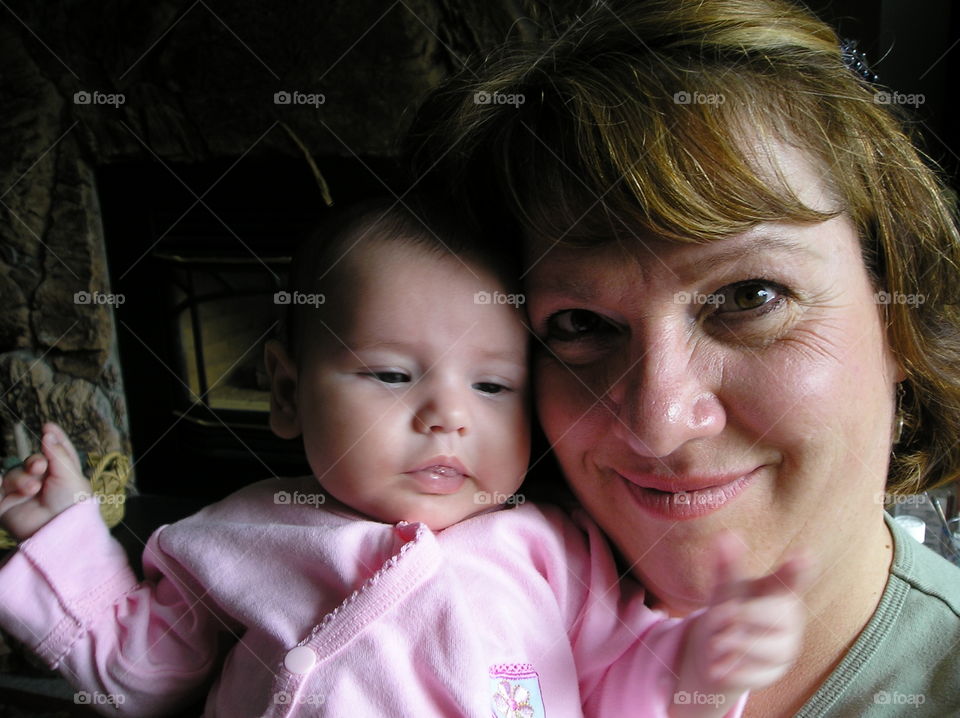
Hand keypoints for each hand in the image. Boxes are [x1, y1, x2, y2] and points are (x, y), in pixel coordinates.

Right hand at [0, 422, 90, 539]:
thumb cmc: (72, 504)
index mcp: (62, 474)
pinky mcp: (6, 507)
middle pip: (30, 462)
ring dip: (20, 478)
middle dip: (33, 462)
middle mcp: (42, 482)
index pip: (56, 452)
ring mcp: (22, 494)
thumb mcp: (69, 475)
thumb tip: (48, 432)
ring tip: (32, 488)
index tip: (48, 425)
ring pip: (12, 475)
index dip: (52, 438)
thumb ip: (57, 453)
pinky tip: (0, 483)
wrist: (58, 531)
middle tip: (40, 467)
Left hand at [676, 533, 809, 713]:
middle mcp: (788, 621)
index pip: (792, 580)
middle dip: (744, 616)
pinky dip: (733, 670)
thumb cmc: (732, 609)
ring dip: (734, 645)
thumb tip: (725, 535)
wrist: (720, 650)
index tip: (803, 554)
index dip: (797, 569)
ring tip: (714, 642)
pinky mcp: (773, 673)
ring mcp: (784, 648)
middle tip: (720, 616)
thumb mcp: (727, 588)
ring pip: (768, 649)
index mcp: (779, 593)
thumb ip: (727, 564)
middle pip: (776, 616)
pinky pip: (757, 674)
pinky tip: (717, 666)